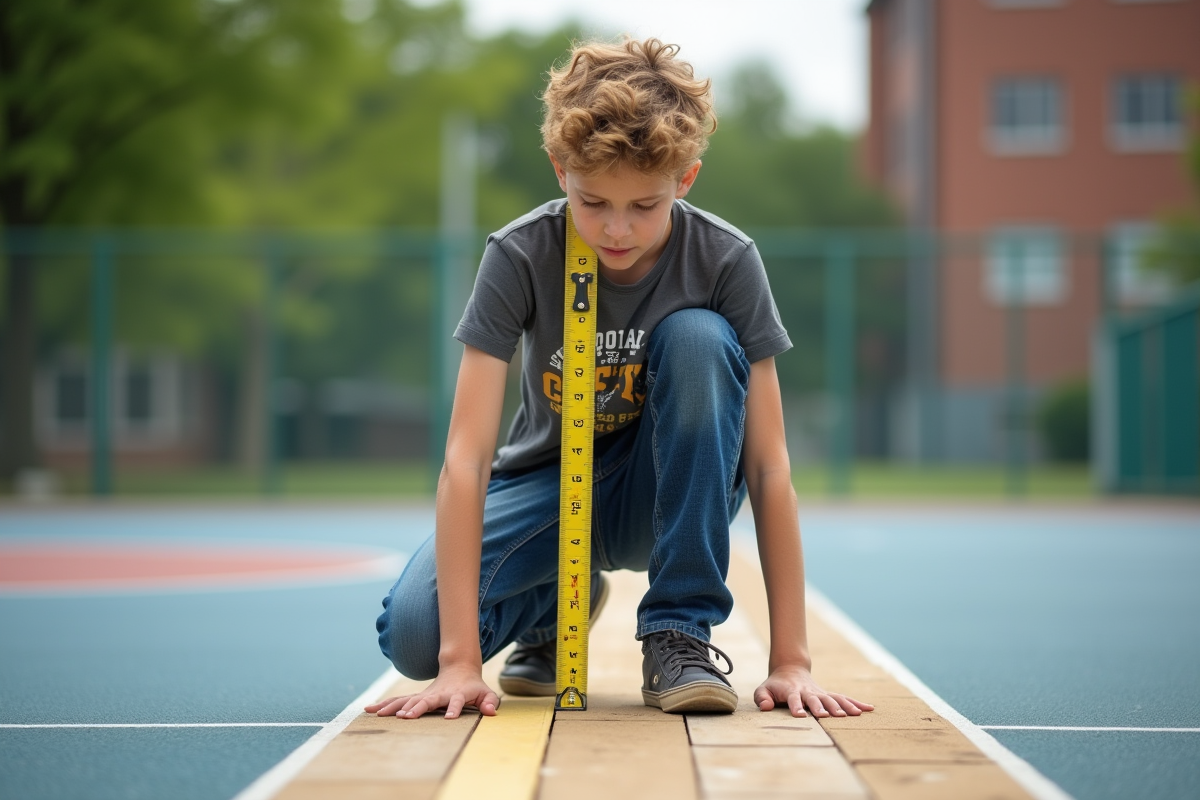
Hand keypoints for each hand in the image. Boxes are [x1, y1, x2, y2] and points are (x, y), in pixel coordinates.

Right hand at [364, 664, 499, 719]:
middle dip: (417, 708)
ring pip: (409, 699)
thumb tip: (492, 712)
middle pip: (428, 700)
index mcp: (457, 694)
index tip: (451, 718)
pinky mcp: (416, 697)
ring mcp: (426, 695)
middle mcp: (439, 694)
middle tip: (406, 717)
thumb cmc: (474, 686)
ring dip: (396, 706)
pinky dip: (385, 704)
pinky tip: (369, 709)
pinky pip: (399, 701)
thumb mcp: (487, 694)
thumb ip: (490, 702)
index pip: (457, 702)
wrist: (459, 669)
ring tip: (380, 714)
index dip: (455, 709)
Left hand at [753, 665, 874, 717]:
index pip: (793, 699)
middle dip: (822, 707)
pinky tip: (869, 708)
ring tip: (854, 715)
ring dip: (843, 706)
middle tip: (828, 716)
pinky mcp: (828, 694)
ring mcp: (820, 692)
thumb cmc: (775, 685)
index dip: (796, 707)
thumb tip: (766, 707)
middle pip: (816, 699)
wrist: (790, 670)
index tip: (800, 716)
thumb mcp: (763, 689)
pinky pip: (843, 698)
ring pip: (833, 698)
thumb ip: (762, 697)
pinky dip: (856, 703)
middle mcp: (808, 691)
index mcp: (791, 691)